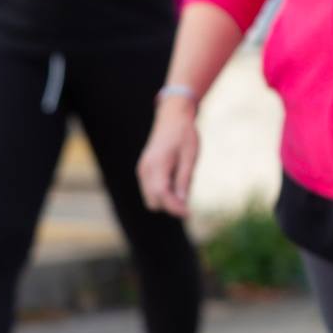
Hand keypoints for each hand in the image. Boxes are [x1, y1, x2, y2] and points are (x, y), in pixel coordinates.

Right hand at [137, 96, 200, 216]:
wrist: (172, 118)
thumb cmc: (184, 135)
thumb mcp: (190, 157)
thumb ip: (184, 179)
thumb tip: (183, 202)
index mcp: (157, 165)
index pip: (162, 194)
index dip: (175, 208)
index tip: (189, 214)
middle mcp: (145, 170)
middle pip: (154, 202)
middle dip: (171, 204)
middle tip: (189, 196)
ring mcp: (142, 170)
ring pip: (151, 198)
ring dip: (167, 199)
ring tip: (183, 183)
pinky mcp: (144, 170)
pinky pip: (151, 190)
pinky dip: (163, 192)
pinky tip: (176, 180)